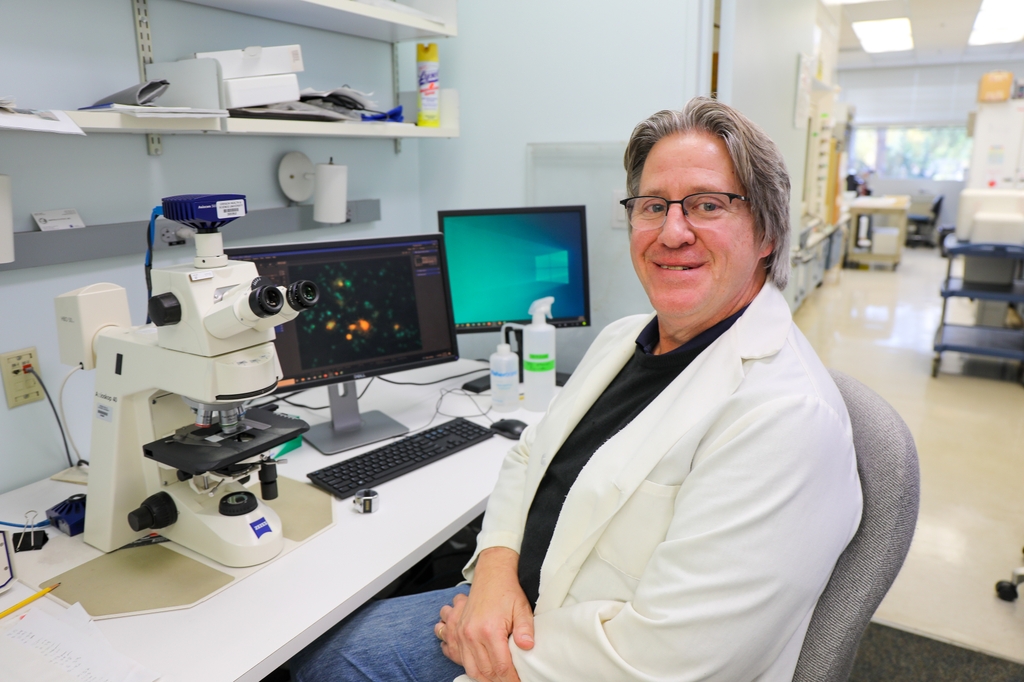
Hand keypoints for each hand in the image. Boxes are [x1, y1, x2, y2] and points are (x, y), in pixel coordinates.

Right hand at [435, 547, 534, 681]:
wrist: (491, 575)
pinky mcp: (456, 632)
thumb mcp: (522, 608)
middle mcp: (472, 634)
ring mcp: (461, 633)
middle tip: (511, 681)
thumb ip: (525, 629)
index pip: (501, 666)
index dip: (511, 679)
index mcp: (490, 630)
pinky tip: (480, 670)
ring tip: (498, 679)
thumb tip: (527, 646)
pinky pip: (458, 657)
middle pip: (485, 671)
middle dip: (498, 681)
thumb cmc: (507, 592)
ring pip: (470, 668)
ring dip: (484, 678)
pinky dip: (469, 667)